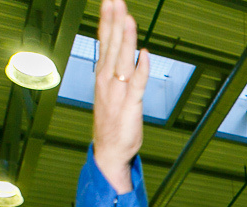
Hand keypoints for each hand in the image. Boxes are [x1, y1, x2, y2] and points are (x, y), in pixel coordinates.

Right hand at [92, 0, 149, 192]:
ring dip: (126, 37)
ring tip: (127, 16)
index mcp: (102, 75)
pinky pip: (137, 82)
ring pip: (122, 58)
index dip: (107, 20)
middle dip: (114, 20)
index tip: (109, 1)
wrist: (109, 151)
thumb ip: (117, 73)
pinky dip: (140, 67)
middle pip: (111, 44)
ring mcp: (117, 91)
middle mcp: (107, 79)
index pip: (105, 41)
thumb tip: (129, 55)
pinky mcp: (130, 104)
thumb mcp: (111, 93)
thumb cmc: (112, 123)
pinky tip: (143, 53)